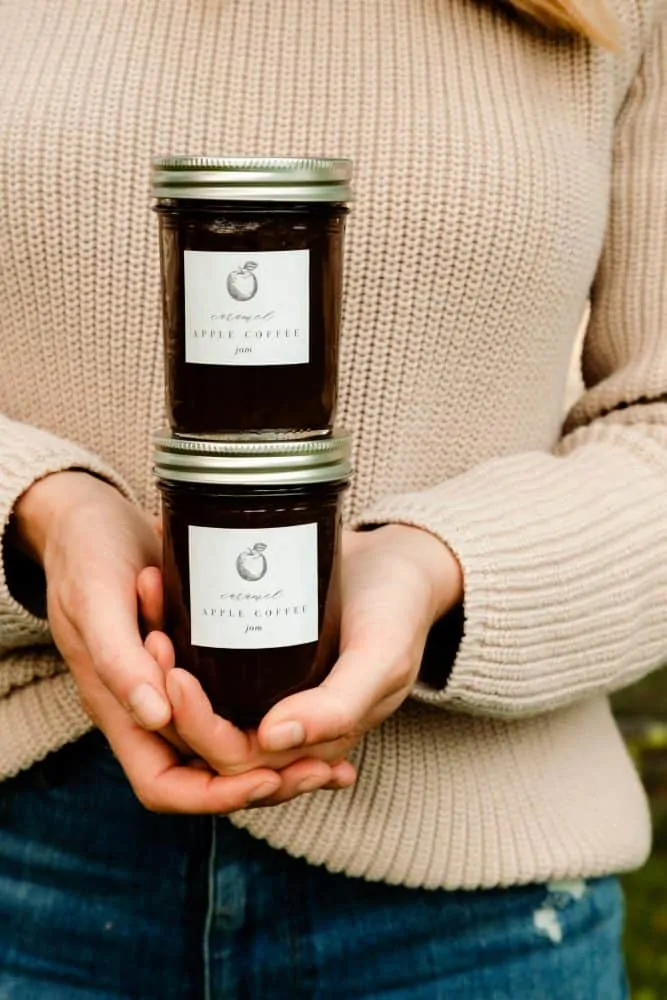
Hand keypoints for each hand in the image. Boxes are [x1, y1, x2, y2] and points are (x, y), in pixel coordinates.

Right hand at [12, 471, 333, 812]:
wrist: (88, 513)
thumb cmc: (86, 550)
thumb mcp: (96, 598)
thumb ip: (119, 658)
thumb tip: (158, 716)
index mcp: (118, 706)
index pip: (165, 784)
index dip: (215, 795)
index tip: (269, 779)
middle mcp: (148, 705)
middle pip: (209, 771)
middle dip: (267, 777)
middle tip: (327, 767)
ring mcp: (174, 681)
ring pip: (230, 739)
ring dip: (279, 750)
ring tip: (334, 751)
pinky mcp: (199, 652)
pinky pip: (237, 697)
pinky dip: (274, 708)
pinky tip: (317, 700)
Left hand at [153, 524, 460, 803]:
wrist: (404, 561)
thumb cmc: (398, 611)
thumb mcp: (382, 659)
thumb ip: (339, 705)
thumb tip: (272, 740)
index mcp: (312, 742)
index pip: (237, 759)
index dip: (199, 727)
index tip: (175, 676)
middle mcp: (283, 725)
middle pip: (205, 732)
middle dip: (171, 695)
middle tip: (152, 639)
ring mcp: (268, 690)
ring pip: (200, 697)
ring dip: (167, 665)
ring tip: (151, 615)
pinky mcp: (256, 656)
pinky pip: (207, 661)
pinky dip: (182, 635)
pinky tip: (162, 603)